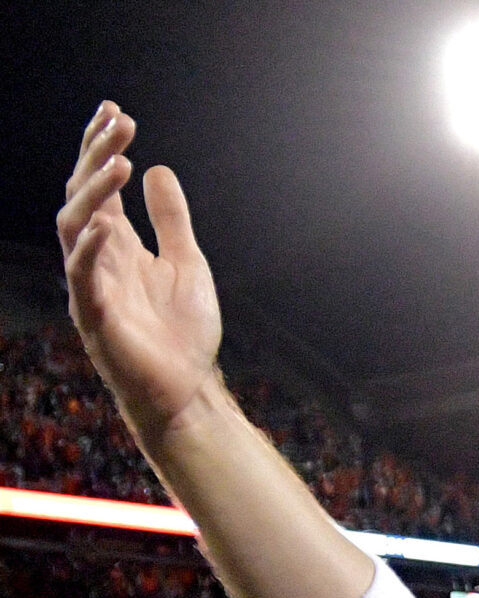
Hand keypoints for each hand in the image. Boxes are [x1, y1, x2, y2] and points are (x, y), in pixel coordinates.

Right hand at [58, 103, 223, 442]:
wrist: (187, 389)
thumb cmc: (181, 331)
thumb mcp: (187, 262)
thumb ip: (171, 220)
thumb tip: (158, 169)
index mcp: (116, 243)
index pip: (98, 185)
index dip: (100, 147)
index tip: (114, 110)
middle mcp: (97, 258)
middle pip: (83, 195)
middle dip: (96, 155)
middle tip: (121, 122)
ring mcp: (91, 285)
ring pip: (74, 226)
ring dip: (94, 192)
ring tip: (119, 161)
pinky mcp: (95, 317)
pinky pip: (82, 278)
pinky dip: (91, 250)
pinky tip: (107, 225)